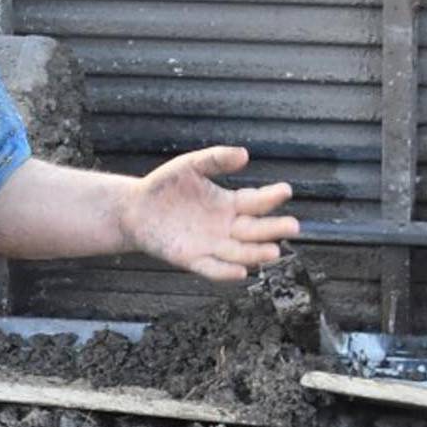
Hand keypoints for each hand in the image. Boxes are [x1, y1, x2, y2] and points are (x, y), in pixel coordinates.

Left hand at [121, 146, 298, 281]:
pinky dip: (226, 271)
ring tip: (273, 252)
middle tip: (293, 226)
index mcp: (229, 204)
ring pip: (239, 252)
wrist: (134, 208)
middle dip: (273, 229)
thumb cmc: (165, 185)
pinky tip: (241, 271)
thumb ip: (216, 159)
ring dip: (256, 253)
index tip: (285, 190)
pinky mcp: (191, 259)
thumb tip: (245, 154)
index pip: (256, 202)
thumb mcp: (190, 166)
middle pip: (255, 230)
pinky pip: (212, 268)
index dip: (270, 197)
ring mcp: (211, 245)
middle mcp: (226, 227)